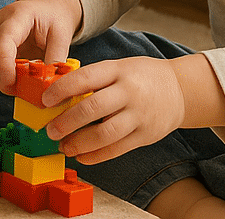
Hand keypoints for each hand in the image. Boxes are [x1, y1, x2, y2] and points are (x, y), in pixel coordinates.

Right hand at [0, 0, 83, 92]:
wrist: (47, 7)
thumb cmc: (54, 19)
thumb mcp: (62, 36)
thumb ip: (55, 59)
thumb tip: (49, 86)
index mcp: (19, 15)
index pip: (3, 40)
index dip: (4, 65)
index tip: (12, 84)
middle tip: (12, 88)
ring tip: (9, 83)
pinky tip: (2, 76)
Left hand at [39, 56, 185, 164]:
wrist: (180, 89)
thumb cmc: (139, 76)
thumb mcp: (118, 67)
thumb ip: (94, 79)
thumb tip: (58, 94)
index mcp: (118, 70)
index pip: (85, 78)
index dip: (62, 90)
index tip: (45, 101)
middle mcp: (129, 92)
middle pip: (93, 108)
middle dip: (67, 122)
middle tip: (50, 130)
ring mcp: (139, 115)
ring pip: (105, 134)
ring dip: (79, 143)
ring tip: (63, 146)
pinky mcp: (145, 136)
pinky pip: (117, 149)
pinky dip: (96, 156)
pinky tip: (81, 156)